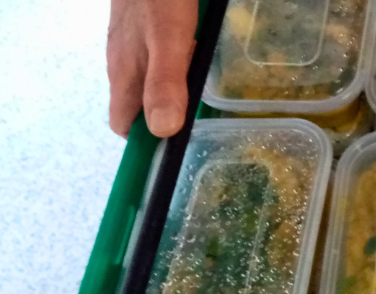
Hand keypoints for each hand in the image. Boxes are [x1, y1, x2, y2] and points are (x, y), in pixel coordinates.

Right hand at [107, 0, 196, 137]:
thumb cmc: (158, 0)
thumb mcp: (168, 41)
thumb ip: (164, 83)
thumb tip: (164, 131)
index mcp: (126, 74)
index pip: (125, 125)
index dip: (146, 142)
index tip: (176, 148)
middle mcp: (124, 63)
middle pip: (138, 105)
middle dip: (165, 118)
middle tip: (202, 121)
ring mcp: (132, 44)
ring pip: (147, 81)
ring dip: (173, 93)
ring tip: (204, 95)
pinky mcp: (143, 29)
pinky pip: (156, 58)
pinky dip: (176, 67)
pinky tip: (196, 59)